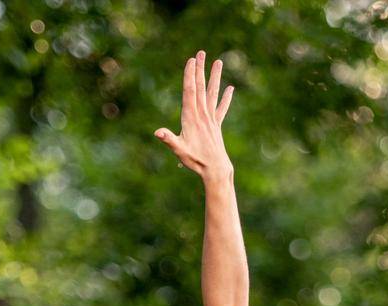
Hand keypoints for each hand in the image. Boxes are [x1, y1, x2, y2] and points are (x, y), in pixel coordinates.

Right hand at [155, 51, 234, 180]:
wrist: (216, 170)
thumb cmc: (196, 161)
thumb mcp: (179, 150)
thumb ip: (169, 140)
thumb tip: (157, 132)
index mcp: (191, 117)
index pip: (190, 91)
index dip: (190, 75)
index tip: (191, 60)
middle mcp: (202, 115)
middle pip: (201, 88)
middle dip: (200, 70)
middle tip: (201, 52)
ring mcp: (211, 120)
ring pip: (212, 94)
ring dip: (214, 77)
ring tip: (218, 62)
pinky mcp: (217, 126)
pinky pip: (222, 109)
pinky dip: (226, 98)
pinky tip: (230, 88)